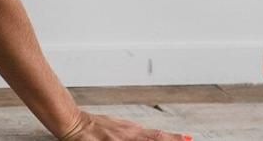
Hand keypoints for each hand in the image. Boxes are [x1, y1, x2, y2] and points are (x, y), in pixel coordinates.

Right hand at [54, 110, 190, 140]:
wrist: (73, 122)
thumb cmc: (94, 126)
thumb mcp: (117, 126)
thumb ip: (133, 133)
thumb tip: (149, 136)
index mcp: (132, 131)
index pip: (157, 135)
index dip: (173, 138)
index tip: (189, 139)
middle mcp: (128, 135)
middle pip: (154, 139)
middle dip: (171, 140)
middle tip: (188, 140)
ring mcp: (119, 140)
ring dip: (158, 140)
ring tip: (177, 139)